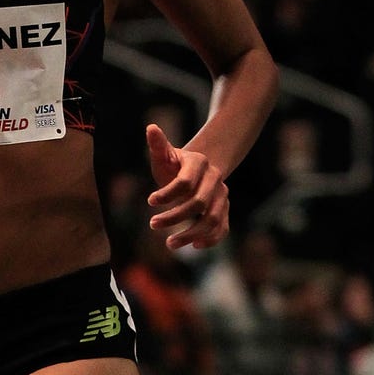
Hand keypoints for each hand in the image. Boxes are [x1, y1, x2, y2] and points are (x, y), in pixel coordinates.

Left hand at [145, 122, 228, 248]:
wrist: (197, 173)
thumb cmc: (175, 165)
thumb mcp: (165, 156)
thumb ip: (159, 146)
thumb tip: (151, 128)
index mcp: (199, 163)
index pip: (185, 182)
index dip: (167, 193)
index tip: (149, 202)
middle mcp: (215, 180)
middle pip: (198, 203)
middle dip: (175, 216)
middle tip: (153, 224)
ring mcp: (222, 197)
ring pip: (213, 219)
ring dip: (191, 233)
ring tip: (169, 243)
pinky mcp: (224, 211)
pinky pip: (223, 228)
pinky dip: (212, 239)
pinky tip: (195, 246)